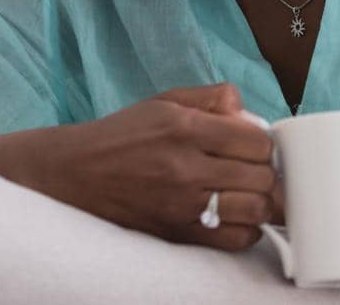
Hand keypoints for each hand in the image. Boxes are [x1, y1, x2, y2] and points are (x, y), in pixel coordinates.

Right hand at [32, 82, 279, 249]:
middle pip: (260, 177)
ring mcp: (181, 206)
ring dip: (260, 201)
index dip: (264, 144)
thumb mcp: (166, 101)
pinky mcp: (176, 234)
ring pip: (253, 210)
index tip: (255, 147)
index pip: (257, 141)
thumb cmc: (125, 134)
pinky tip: (236, 216)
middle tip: (255, 170)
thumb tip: (250, 115)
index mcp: (186, 129)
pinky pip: (233, 240)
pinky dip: (246, 230)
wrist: (74, 174)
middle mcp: (185, 168)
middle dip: (265, 172)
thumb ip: (213, 98)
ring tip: (250, 193)